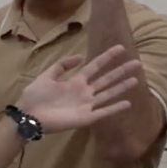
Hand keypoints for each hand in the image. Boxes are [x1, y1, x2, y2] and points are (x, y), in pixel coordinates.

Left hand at [15, 44, 140, 133]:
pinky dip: (115, 108)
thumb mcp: (47, 75)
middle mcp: (84, 92)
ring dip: (122, 87)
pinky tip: (128, 103)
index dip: (107, 57)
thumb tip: (81, 57)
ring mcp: (87, 105)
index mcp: (75, 81)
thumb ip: (62, 65)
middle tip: (137, 63)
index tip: (120, 49)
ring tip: (136, 80)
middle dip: (121, 71)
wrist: (29, 115)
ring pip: (108, 94)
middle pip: (106, 79)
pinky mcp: (86, 118)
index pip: (95, 66)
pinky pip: (103, 112)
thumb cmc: (36, 96)